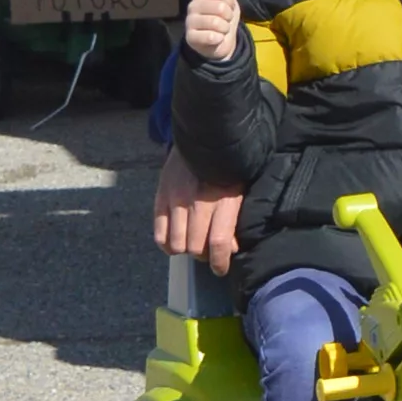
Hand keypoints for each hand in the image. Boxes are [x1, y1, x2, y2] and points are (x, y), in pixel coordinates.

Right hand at [151, 148, 244, 268]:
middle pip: (195, 248)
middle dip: (204, 256)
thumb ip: (236, 218)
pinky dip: (167, 244)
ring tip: (193, 243)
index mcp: (224, 198)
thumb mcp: (241, 188)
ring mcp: (176, 200)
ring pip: (176, 245)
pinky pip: (159, 234)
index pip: (219, 242)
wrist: (204, 132)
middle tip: (209, 252)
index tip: (221, 269)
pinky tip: (176, 241)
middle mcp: (198, 202)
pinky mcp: (161, 197)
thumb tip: (230, 249)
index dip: (220, 263)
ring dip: (185, 249)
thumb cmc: (229, 164)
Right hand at [182, 0, 242, 63]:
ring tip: (220, 30)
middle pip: (221, 7)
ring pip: (217, 22)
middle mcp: (193, 6)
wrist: (220, 41)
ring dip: (224, 29)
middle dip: (228, 17)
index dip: (230, 1)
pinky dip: (218, 38)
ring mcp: (190, 22)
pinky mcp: (190, 38)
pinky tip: (215, 39)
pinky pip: (210, 36)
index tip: (228, 6)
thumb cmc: (223, 15)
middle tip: (224, 20)